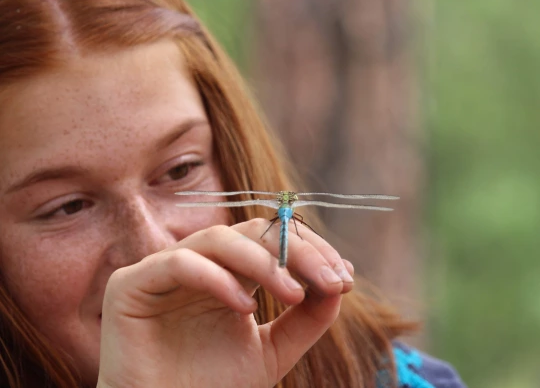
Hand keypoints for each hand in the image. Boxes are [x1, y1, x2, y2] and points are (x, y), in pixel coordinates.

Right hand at [96, 218, 353, 387]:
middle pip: (251, 232)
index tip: (344, 278)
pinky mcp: (131, 284)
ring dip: (263, 262)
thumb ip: (306, 318)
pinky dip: (217, 278)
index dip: (311, 251)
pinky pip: (178, 263)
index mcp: (227, 271)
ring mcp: (163, 269)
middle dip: (297, 252)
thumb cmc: (214, 387)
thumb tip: (341, 281)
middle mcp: (198, 262)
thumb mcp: (274, 351)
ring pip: (218, 239)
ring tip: (294, 295)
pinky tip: (245, 308)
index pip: (271, 239)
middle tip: (331, 280)